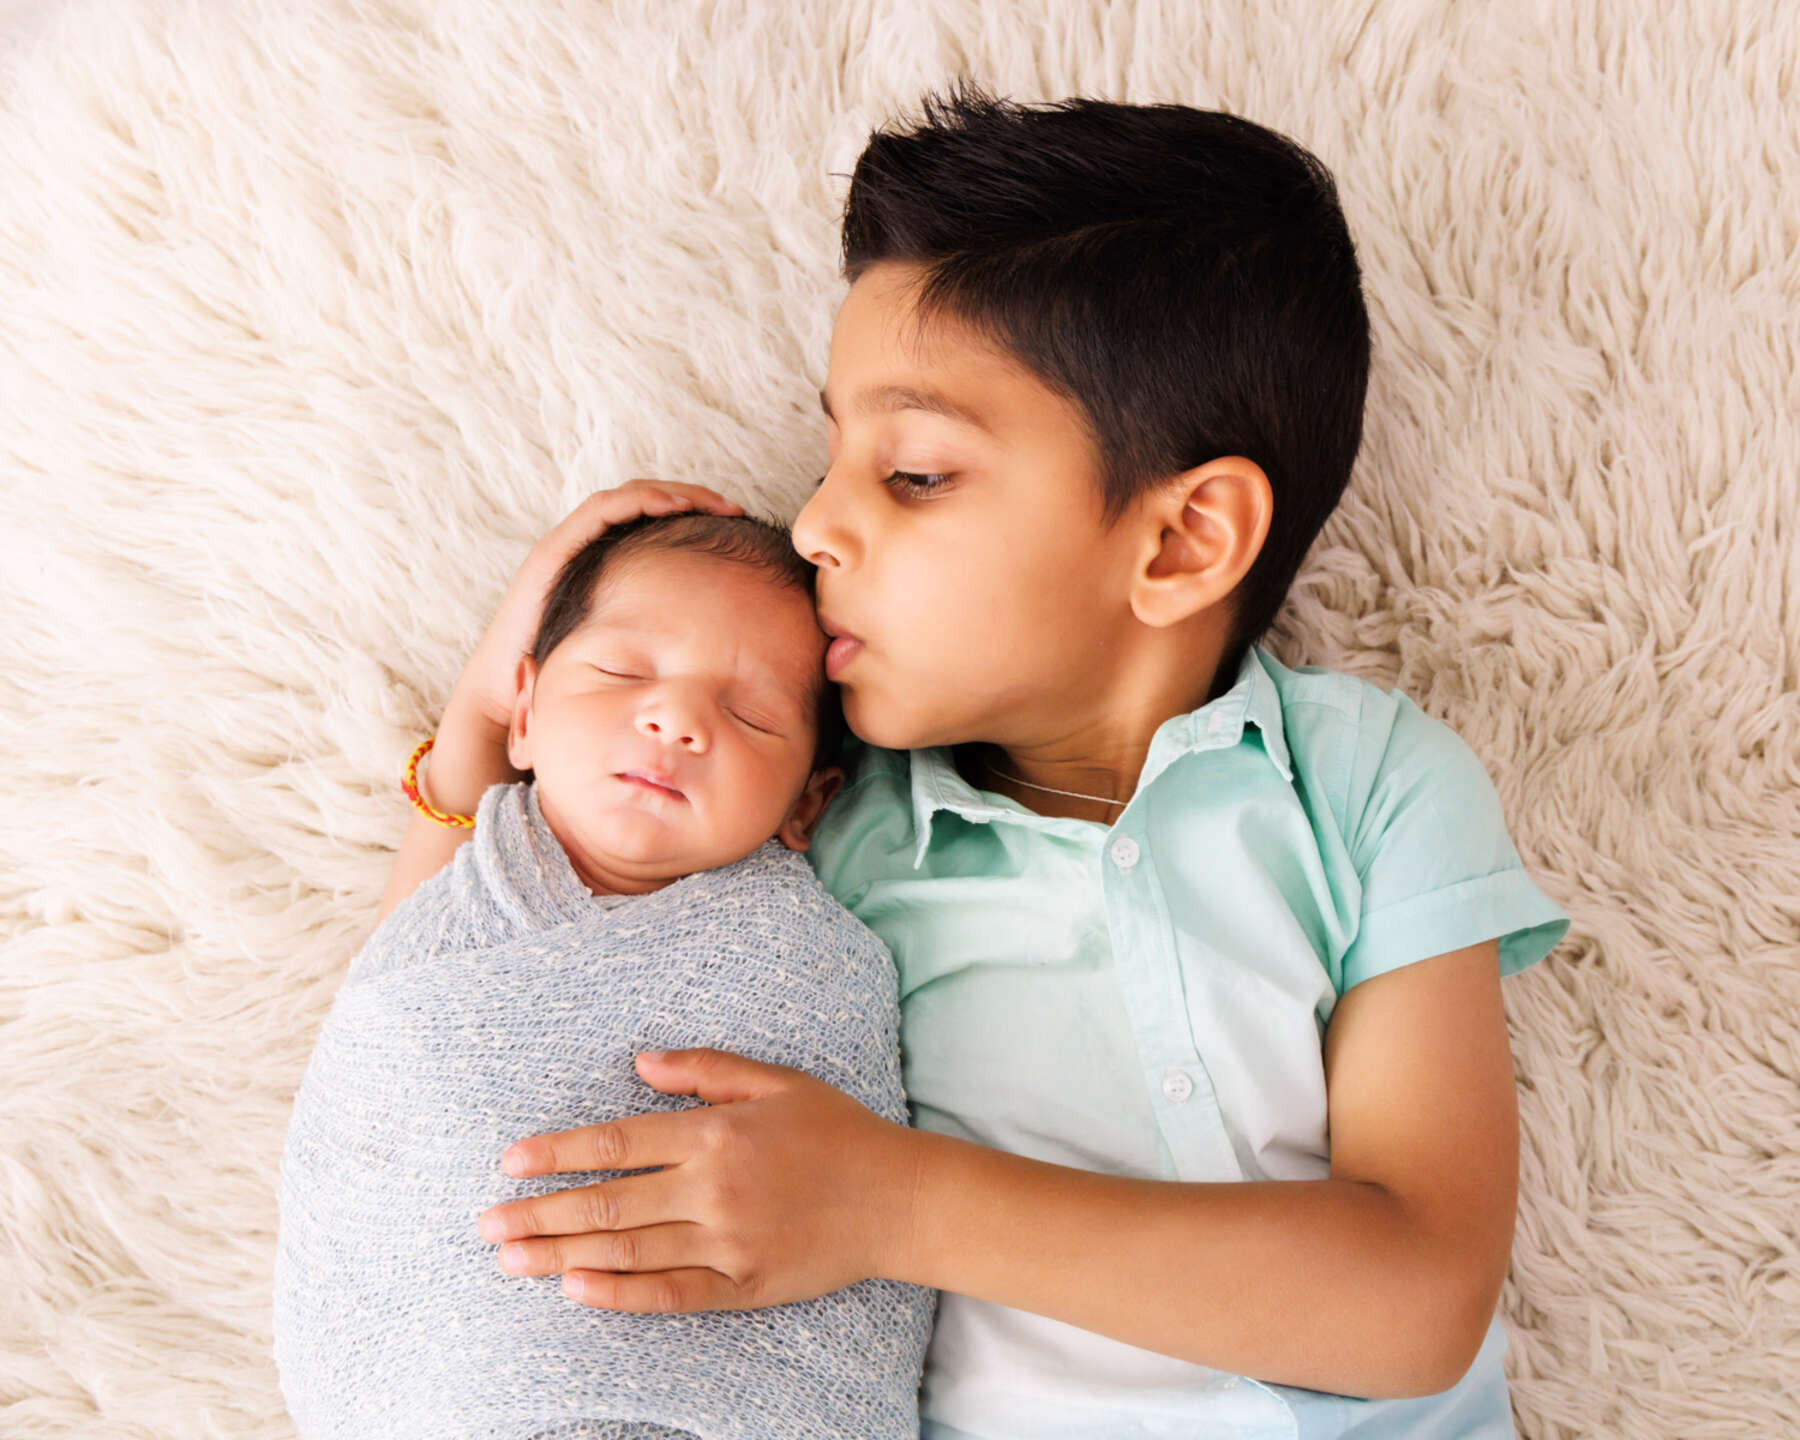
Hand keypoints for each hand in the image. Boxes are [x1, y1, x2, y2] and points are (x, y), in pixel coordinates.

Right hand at [454, 480, 744, 730]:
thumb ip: (663, 642)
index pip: (655, 524)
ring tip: (717, 505)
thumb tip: (715, 654)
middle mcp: (587, 551)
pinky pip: (602, 510)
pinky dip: (641, 501)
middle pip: (646, 504)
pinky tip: (678, 507)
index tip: (739, 529)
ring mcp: (569, 547)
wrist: (511, 699)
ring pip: (628, 498)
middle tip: (736, 510)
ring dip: (675, 494)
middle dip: (694, 499)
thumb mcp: (632, 656)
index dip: (696, 517)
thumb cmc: (570, 682)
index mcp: (607, 568)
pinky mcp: (553, 552)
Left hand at [475, 1049, 918, 1312]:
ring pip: (627, 1248)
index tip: (510, 1161)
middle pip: (608, 1200)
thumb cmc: (837, 1132)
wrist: (898, 1198)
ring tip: (510, 1259)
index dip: (559, 1152)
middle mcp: (713, 1187)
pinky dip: (620, 1293)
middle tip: (486, 1224)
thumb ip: (705, 1069)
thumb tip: (639, 1064)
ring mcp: (727, 1241)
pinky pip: (670, 1293)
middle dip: (540, 1211)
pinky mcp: (743, 1286)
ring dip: (561, 1254)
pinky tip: (575, 1290)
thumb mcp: (775, 1081)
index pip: (618, 1142)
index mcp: (716, 1132)